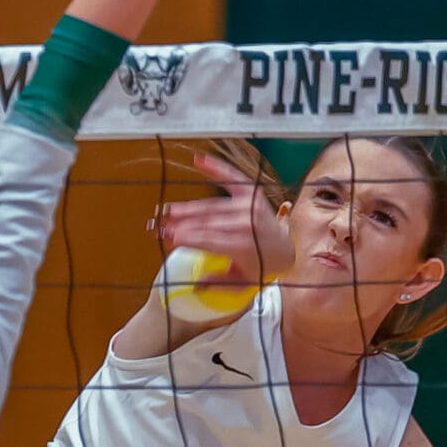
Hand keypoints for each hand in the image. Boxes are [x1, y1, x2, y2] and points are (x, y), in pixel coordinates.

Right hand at [157, 150, 293, 281]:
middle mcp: (247, 224)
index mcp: (245, 246)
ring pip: (212, 206)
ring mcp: (249, 205)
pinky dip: (217, 168)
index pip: (209, 240)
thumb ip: (219, 283)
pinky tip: (199, 160)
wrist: (286, 247)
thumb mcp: (242, 282)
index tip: (168, 238)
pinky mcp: (251, 192)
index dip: (187, 238)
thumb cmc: (259, 264)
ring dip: (187, 208)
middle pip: (207, 222)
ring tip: (168, 210)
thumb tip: (196, 286)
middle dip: (181, 224)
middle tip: (160, 225)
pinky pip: (232, 177)